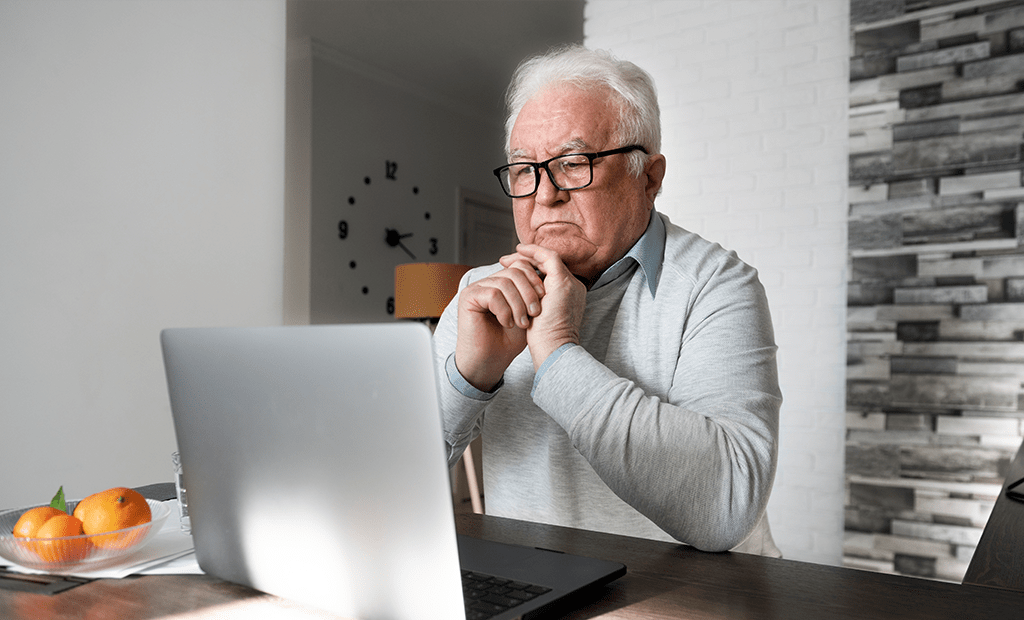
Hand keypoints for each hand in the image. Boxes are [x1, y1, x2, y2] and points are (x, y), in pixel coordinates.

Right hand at [454, 256, 544, 390]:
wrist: (491, 362)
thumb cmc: (509, 341)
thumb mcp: (528, 313)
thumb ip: (534, 294)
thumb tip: (547, 273)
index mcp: (502, 282)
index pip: (521, 266)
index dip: (535, 279)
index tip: (544, 298)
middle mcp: (488, 282)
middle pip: (515, 271)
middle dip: (530, 292)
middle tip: (535, 313)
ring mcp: (477, 288)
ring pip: (505, 282)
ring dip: (518, 304)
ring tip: (522, 323)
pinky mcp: (468, 297)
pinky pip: (493, 294)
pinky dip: (505, 310)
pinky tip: (507, 323)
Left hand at [500, 244, 585, 370]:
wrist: (554, 348)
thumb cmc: (545, 340)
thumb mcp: (540, 316)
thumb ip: (537, 303)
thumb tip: (522, 297)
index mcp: (570, 296)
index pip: (550, 275)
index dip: (532, 269)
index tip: (512, 269)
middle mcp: (574, 286)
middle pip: (549, 264)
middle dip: (527, 260)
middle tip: (507, 260)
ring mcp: (570, 283)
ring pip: (548, 258)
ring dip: (527, 256)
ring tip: (508, 258)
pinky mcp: (562, 281)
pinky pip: (548, 257)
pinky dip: (533, 252)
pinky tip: (518, 252)